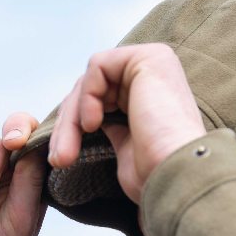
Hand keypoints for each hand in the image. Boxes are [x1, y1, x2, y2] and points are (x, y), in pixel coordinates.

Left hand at [49, 44, 204, 204]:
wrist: (176, 178)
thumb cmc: (155, 174)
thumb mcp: (126, 146)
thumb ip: (111, 125)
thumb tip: (85, 121)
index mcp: (152, 94)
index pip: (100, 99)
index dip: (74, 126)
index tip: (62, 159)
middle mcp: (156, 74)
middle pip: (92, 90)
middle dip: (68, 125)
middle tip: (58, 160)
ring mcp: (154, 62)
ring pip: (89, 81)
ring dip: (71, 119)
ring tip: (66, 154)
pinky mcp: (148, 58)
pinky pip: (98, 66)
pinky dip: (88, 96)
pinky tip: (93, 125)